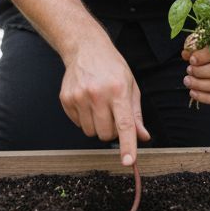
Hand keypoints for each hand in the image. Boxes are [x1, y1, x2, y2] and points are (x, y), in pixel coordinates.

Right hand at [59, 39, 150, 166]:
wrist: (86, 49)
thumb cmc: (112, 67)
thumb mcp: (131, 86)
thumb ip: (136, 114)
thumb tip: (142, 137)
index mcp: (118, 90)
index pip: (124, 124)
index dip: (127, 145)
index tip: (128, 161)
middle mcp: (97, 94)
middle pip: (105, 134)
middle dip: (111, 131)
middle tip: (112, 114)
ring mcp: (79, 97)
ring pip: (91, 132)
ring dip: (97, 126)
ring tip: (99, 106)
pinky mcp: (66, 99)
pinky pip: (78, 124)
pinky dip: (85, 119)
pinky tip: (87, 102)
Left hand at [181, 39, 209, 105]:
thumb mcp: (205, 40)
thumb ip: (195, 45)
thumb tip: (186, 54)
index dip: (203, 56)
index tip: (191, 60)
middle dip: (200, 72)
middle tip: (188, 71)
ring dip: (201, 85)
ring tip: (188, 82)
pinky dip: (206, 97)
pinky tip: (193, 93)